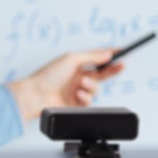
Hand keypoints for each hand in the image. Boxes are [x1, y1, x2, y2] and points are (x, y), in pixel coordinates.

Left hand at [7, 48, 124, 120]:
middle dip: (111, 70)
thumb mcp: (71, 59)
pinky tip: (76, 95)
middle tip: (121, 66)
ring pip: (95, 89)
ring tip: (81, 85)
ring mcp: (76, 91)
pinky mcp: (75, 105)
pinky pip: (89, 101)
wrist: (36, 96)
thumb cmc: (48, 75)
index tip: (121, 52)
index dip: (108, 55)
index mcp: (74, 64)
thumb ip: (91, 56)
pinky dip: (84, 97)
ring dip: (91, 86)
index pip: (96, 58)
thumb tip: (107, 54)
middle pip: (100, 74)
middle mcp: (76, 77)